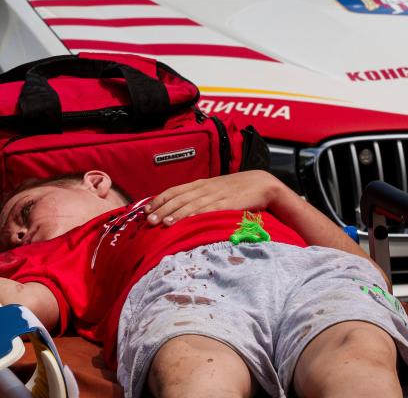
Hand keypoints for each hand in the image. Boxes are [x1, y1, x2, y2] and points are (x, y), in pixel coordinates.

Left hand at [145, 170, 285, 225]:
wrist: (261, 183)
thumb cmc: (235, 189)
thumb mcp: (213, 190)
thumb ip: (198, 197)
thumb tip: (177, 210)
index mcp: (200, 184)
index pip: (174, 190)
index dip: (159, 200)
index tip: (146, 210)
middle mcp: (205, 188)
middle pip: (179, 198)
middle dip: (162, 209)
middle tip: (149, 220)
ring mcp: (216, 195)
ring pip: (192, 204)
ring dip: (176, 214)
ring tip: (163, 223)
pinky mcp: (229, 203)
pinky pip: (210, 210)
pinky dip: (198, 215)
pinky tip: (189, 222)